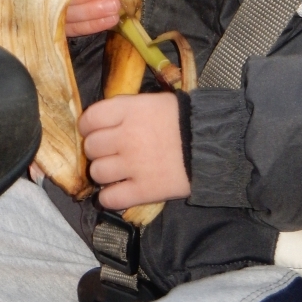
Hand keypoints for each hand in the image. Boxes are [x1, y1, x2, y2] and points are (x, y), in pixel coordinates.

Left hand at [78, 92, 189, 208]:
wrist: (213, 144)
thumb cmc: (185, 118)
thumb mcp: (155, 102)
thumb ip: (128, 109)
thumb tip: (106, 119)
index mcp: (130, 111)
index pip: (91, 118)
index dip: (88, 126)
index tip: (94, 130)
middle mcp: (127, 136)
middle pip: (92, 147)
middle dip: (98, 150)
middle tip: (111, 151)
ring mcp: (133, 165)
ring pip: (97, 173)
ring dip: (104, 173)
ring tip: (117, 171)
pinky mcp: (143, 190)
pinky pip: (110, 199)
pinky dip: (109, 197)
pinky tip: (119, 191)